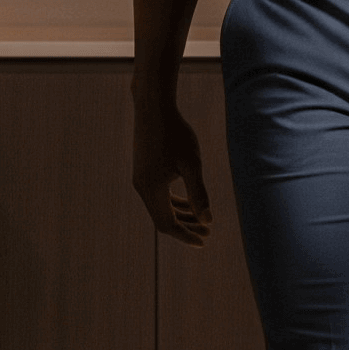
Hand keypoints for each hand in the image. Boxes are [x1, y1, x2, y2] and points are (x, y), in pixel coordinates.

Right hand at [132, 102, 211, 245]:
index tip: (204, 241)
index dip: (186, 235)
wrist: (154, 108)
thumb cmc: (176, 134)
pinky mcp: (143, 171)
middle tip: (208, 231)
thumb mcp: (192, 164)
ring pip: (160, 207)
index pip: (167, 224)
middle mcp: (142, 187)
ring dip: (181, 214)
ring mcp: (140, 179)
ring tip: (203, 219)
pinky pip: (158, 195)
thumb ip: (199, 193)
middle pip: (163, 218)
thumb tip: (207, 220)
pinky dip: (174, 202)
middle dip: (186, 227)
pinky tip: (189, 201)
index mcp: (152, 189)